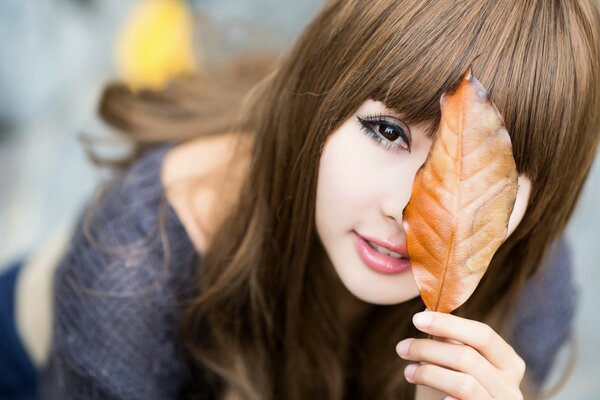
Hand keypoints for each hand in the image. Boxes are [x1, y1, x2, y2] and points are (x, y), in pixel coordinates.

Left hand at [395, 310, 524, 399]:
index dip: (449, 324)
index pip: (483, 334)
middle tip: (402, 348)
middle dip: (429, 349)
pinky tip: (437, 398)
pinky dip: (446, 397)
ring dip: (429, 373)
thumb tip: (428, 308)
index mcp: (507, 362)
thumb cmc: (454, 392)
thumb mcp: (453, 364)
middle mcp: (511, 386)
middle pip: (468, 357)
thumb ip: (448, 339)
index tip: (417, 319)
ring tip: (408, 372)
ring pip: (464, 383)